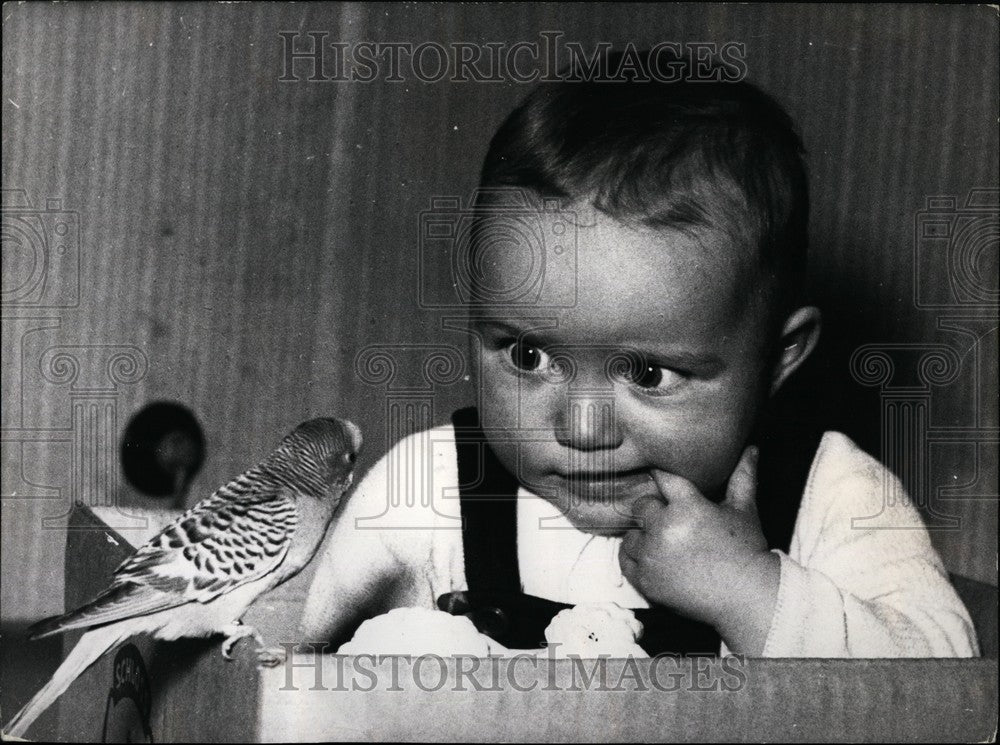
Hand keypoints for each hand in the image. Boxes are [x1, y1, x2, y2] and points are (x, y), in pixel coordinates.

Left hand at [619, 446, 779, 652]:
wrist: (746, 597)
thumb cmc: (747, 550)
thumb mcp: (744, 510)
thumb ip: (742, 476)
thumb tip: (750, 447)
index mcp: (688, 507)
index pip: (662, 478)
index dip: (662, 477)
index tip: (662, 478)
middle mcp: (665, 530)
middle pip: (642, 506)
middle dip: (655, 510)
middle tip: (674, 520)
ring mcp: (652, 557)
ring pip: (631, 533)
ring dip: (644, 535)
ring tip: (667, 542)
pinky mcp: (645, 580)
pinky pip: (625, 560)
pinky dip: (636, 557)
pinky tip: (655, 557)